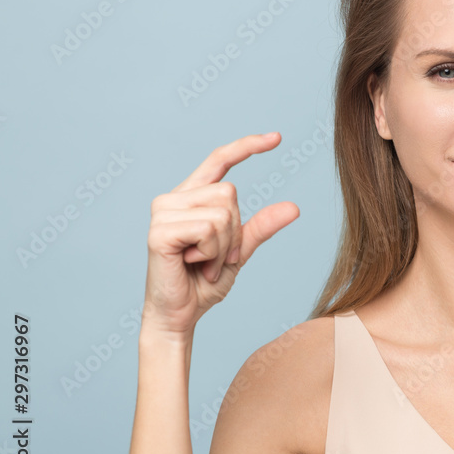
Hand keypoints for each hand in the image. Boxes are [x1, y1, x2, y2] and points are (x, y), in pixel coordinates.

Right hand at [141, 132, 298, 337]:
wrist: (181, 315)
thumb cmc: (203, 284)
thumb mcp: (240, 252)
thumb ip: (261, 227)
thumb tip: (294, 207)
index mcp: (191, 197)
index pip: (219, 160)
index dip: (247, 146)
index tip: (277, 138)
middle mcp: (173, 198)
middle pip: (230, 192)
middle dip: (235, 232)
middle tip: (215, 259)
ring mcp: (163, 212)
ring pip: (223, 212)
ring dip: (224, 247)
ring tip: (203, 264)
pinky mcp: (159, 231)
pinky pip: (209, 229)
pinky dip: (213, 253)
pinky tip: (192, 265)